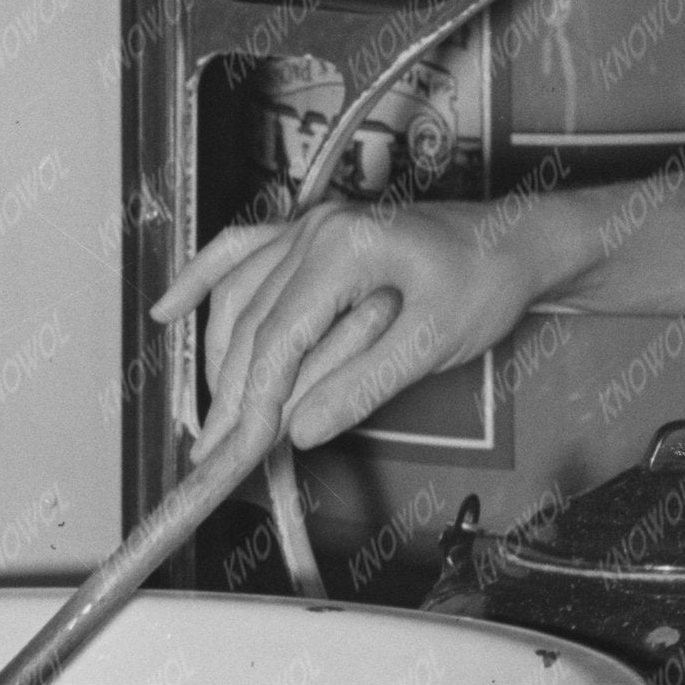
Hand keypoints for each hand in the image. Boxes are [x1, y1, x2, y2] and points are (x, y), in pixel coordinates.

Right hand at [158, 194, 533, 462]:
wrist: (515, 243)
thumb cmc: (485, 284)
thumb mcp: (432, 344)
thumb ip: (362, 384)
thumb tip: (300, 428)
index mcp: (344, 249)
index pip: (276, 341)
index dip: (251, 405)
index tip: (234, 454)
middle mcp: (315, 229)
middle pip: (249, 324)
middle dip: (229, 396)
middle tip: (212, 457)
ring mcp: (308, 227)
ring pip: (237, 297)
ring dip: (218, 360)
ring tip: (211, 421)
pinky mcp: (310, 233)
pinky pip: (239, 253)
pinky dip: (202, 281)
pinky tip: (168, 310)